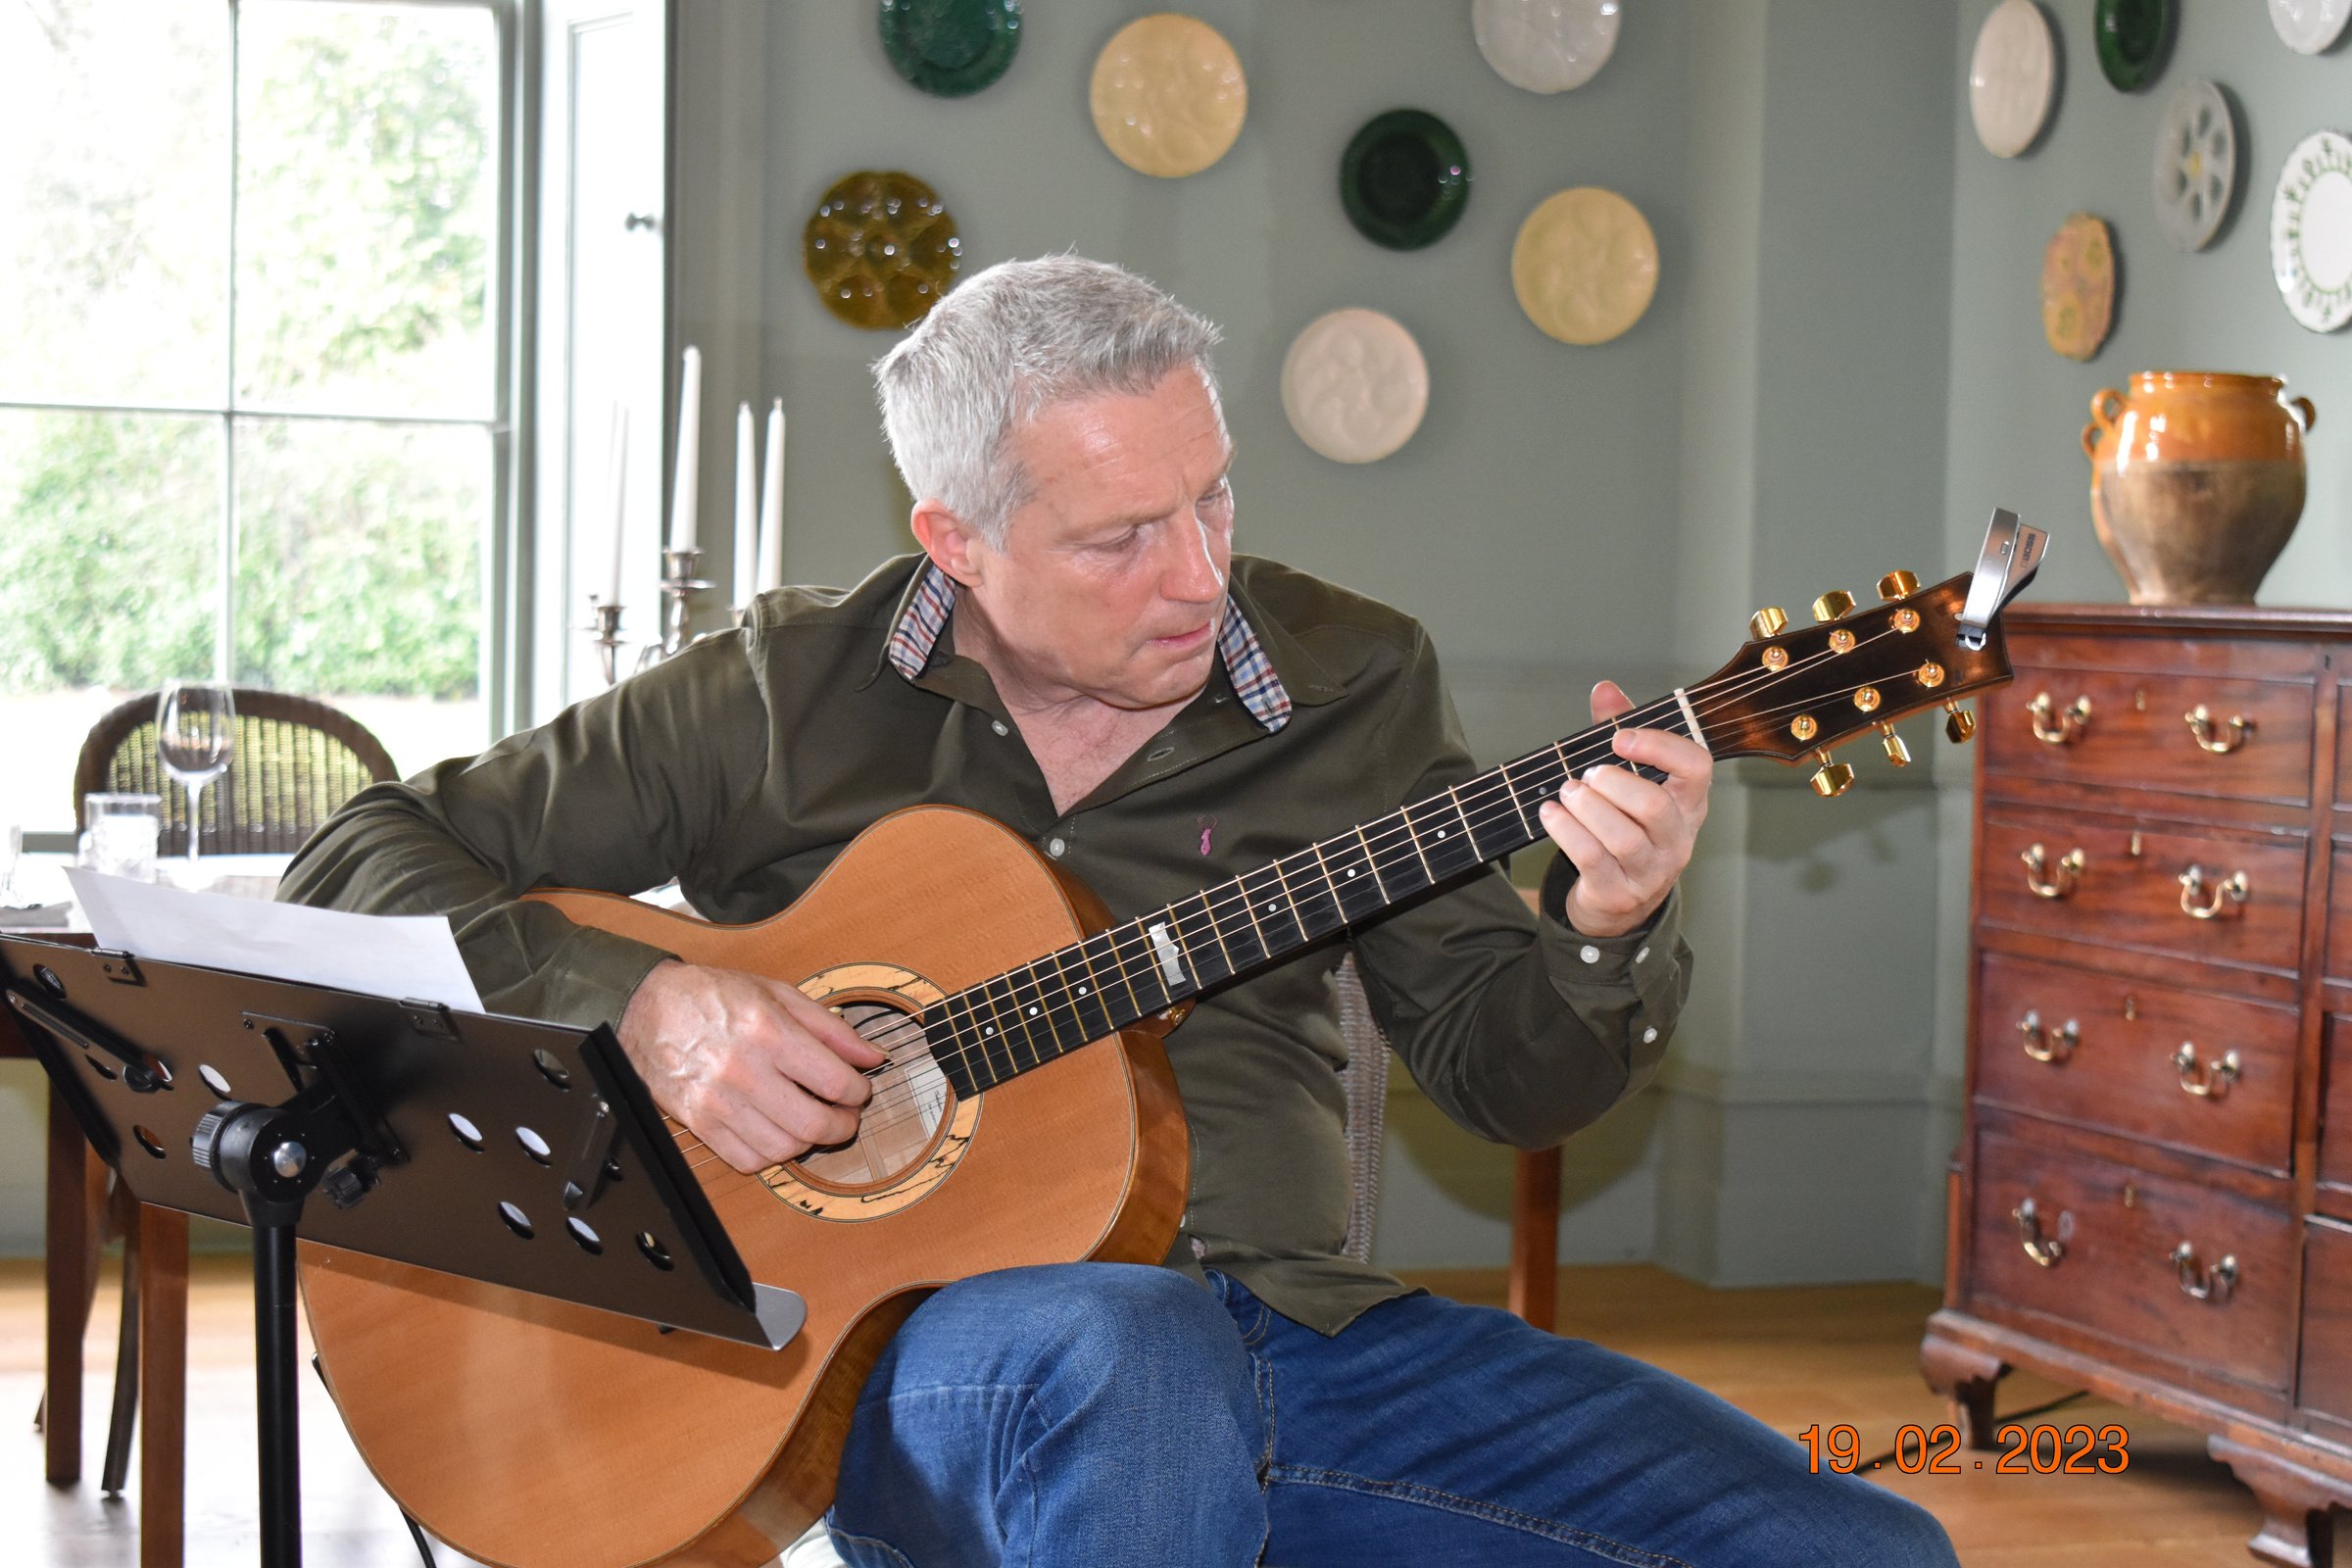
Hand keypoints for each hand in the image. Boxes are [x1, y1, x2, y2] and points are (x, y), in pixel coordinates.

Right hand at [617, 960, 888, 1173]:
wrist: (645, 1007)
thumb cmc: (713, 996)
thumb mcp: (777, 994)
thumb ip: (830, 1028)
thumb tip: (872, 1056)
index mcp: (767, 1031)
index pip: (833, 1081)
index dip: (858, 1092)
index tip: (860, 1090)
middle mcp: (742, 1070)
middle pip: (812, 1124)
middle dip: (842, 1126)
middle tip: (845, 1116)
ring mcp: (717, 1101)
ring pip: (782, 1148)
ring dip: (809, 1143)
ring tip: (813, 1123)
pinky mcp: (698, 1123)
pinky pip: (746, 1160)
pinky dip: (771, 1155)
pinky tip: (778, 1133)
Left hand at [1536, 680, 1712, 937]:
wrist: (1619, 899)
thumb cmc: (1625, 824)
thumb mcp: (1627, 777)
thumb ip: (1617, 730)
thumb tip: (1605, 689)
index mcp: (1689, 802)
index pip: (1696, 767)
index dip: (1659, 746)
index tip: (1620, 737)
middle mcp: (1678, 838)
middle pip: (1654, 805)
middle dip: (1612, 782)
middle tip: (1587, 774)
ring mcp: (1651, 871)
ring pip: (1624, 837)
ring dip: (1587, 808)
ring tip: (1567, 792)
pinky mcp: (1619, 893)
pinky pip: (1593, 859)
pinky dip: (1566, 831)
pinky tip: (1550, 813)